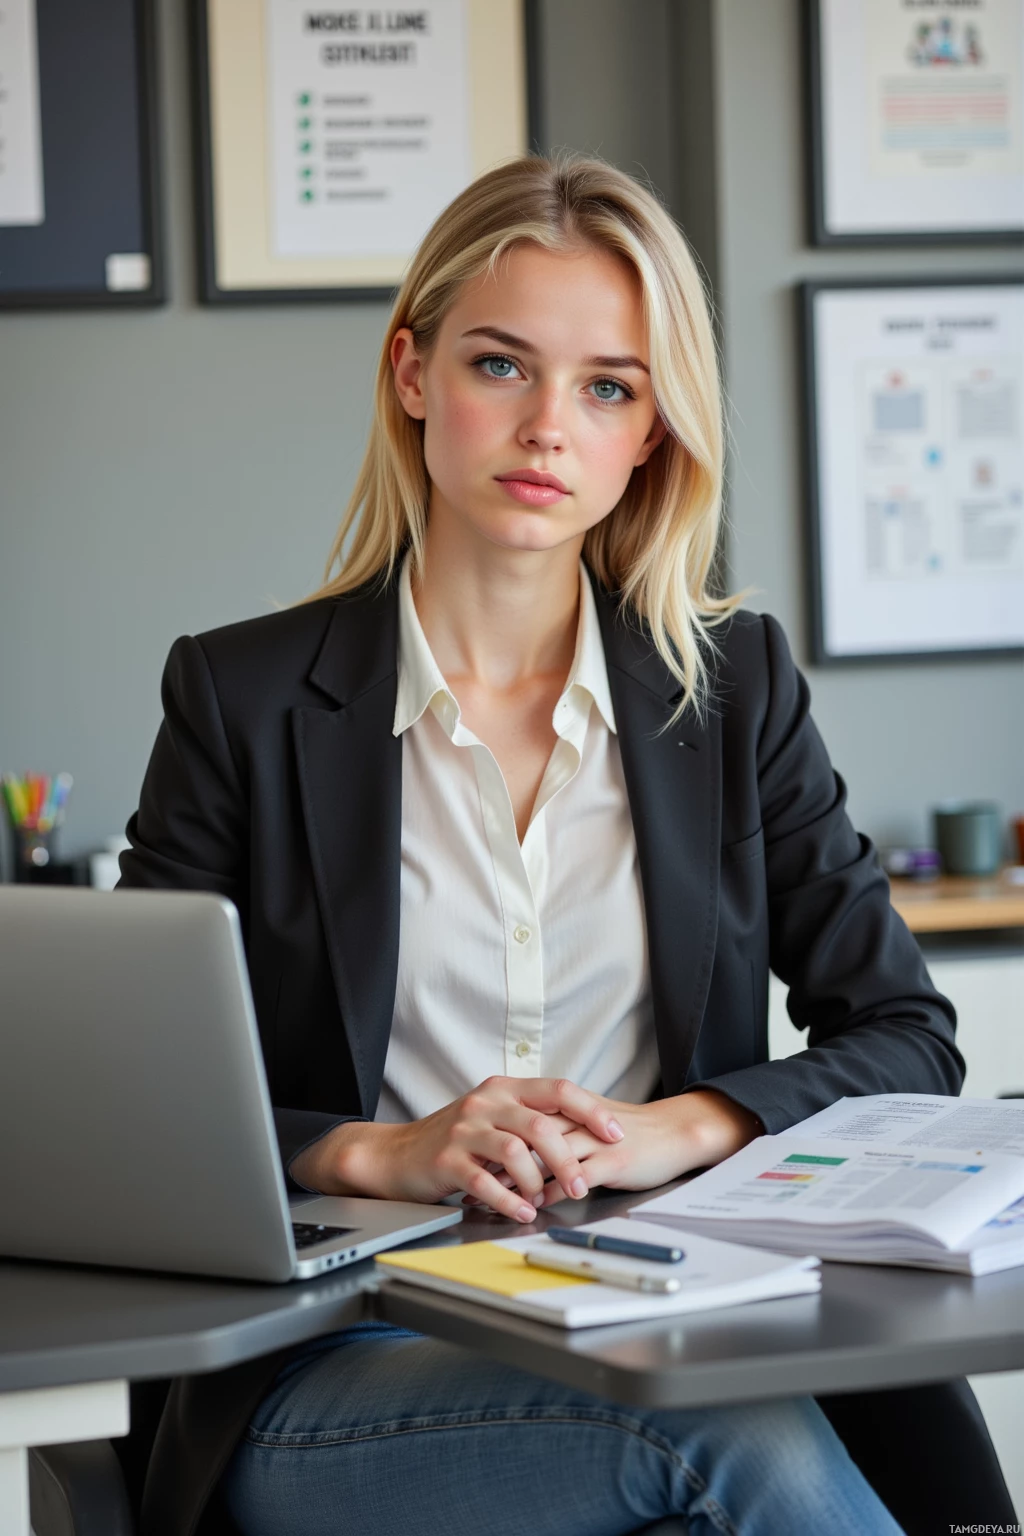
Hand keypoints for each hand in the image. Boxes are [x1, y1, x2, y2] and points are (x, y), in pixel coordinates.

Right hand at [288, 1076, 624, 1222]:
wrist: (396, 1154)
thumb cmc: (453, 1139)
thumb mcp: (492, 1115)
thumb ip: (529, 1117)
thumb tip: (583, 1134)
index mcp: (504, 1088)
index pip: (559, 1089)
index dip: (591, 1111)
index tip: (615, 1134)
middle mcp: (486, 1102)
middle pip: (541, 1125)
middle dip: (568, 1159)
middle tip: (581, 1185)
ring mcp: (464, 1129)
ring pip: (515, 1152)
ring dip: (538, 1182)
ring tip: (545, 1201)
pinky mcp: (446, 1159)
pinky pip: (485, 1181)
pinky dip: (508, 1200)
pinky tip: (521, 1212)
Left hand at [474, 1089, 762, 1208]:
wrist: (674, 1134)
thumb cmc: (629, 1131)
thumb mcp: (587, 1123)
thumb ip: (556, 1128)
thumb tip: (520, 1144)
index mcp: (569, 1106)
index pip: (522, 1116)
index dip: (494, 1137)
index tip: (471, 1155)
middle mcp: (578, 1119)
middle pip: (526, 1135)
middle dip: (497, 1159)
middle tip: (471, 1179)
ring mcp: (595, 1140)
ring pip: (547, 1155)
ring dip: (518, 1178)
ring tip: (494, 1197)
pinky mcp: (613, 1161)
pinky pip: (576, 1176)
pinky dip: (553, 1190)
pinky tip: (536, 1203)